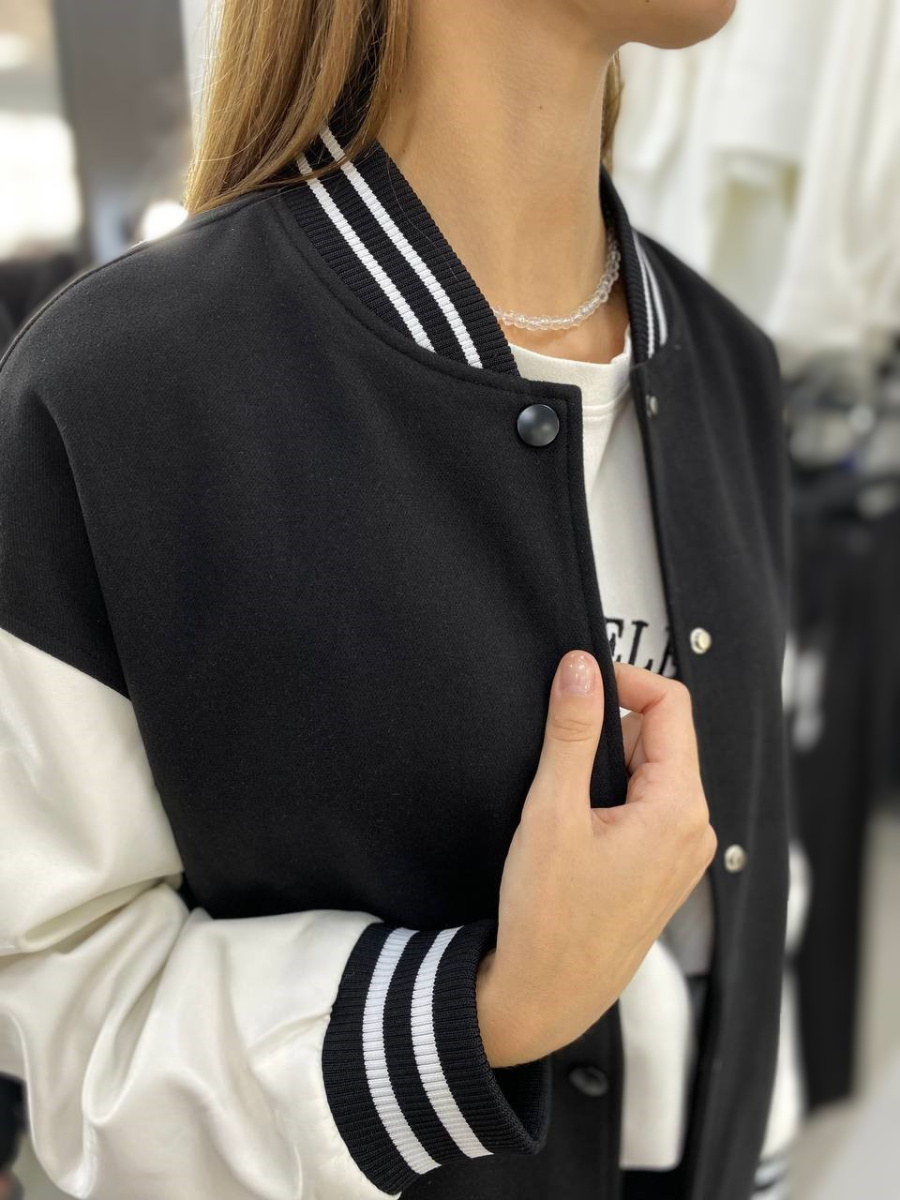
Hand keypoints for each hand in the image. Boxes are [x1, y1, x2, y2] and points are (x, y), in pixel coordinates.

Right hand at [476, 651, 715, 1066]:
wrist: (543, 999)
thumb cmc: (548, 919)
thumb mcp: (552, 812)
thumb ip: (570, 731)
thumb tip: (580, 667)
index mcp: (679, 809)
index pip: (671, 705)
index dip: (624, 679)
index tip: (576, 680)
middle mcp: (693, 829)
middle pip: (658, 738)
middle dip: (606, 731)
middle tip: (554, 757)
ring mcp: (680, 853)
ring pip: (647, 773)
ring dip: (603, 768)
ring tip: (559, 805)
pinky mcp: (660, 871)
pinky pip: (643, 808)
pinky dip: (607, 798)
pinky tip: (572, 829)